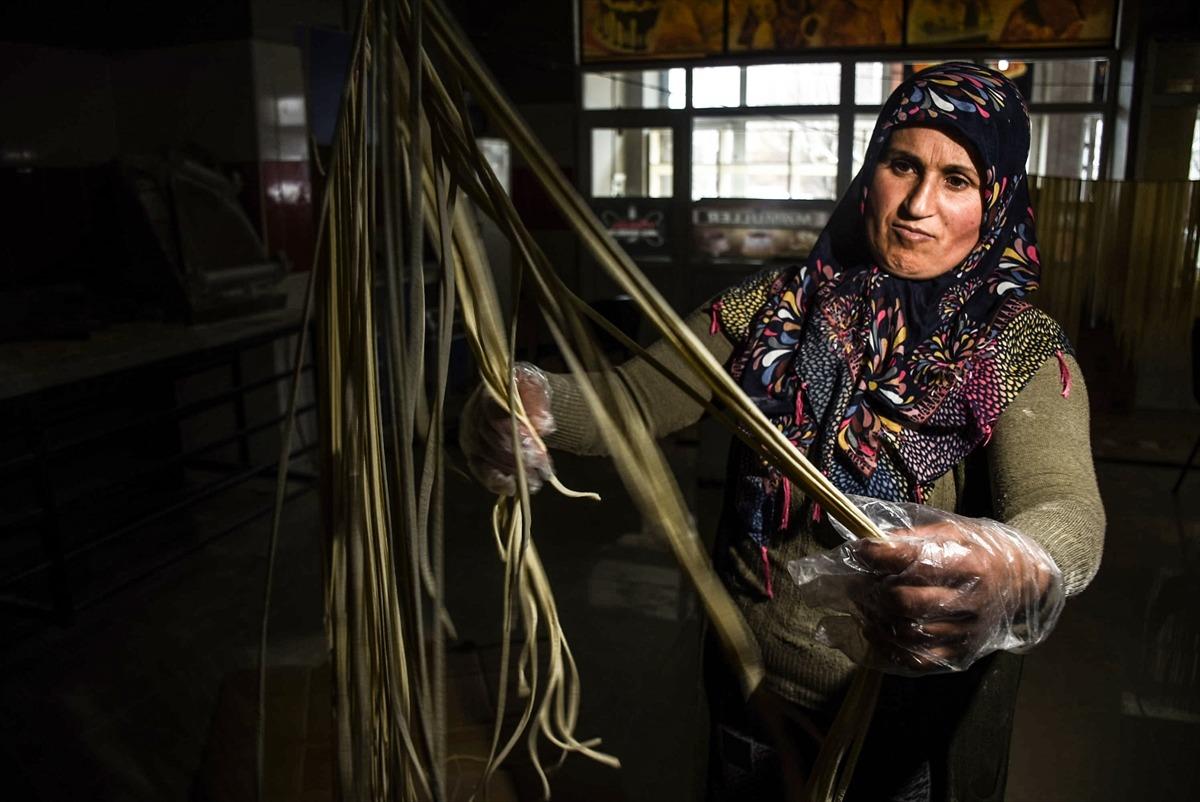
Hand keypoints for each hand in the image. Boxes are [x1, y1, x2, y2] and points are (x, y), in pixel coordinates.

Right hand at [459, 363, 555, 495]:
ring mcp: (469, 436)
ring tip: (534, 481)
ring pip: (485, 457)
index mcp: (487, 394)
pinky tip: (513, 488)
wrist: (521, 399)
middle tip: (541, 469)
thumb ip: (539, 403)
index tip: (539, 453)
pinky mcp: (472, 454)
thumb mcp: (538, 389)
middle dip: (517, 457)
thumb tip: (542, 426)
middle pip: (489, 439)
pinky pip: (480, 471)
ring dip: (511, 471)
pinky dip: (496, 482)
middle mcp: (472, 414)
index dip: (516, 436)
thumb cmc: (528, 393)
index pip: (495, 416)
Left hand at [788, 501, 1064, 674]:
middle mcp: (972, 602)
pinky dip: (888, 648)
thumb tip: (874, 542)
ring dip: (874, 619)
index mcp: (973, 565)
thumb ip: (916, 536)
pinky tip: (873, 630)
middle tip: (854, 582)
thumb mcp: (958, 530)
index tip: (860, 549)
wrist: (1026, 582)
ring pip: (908, 633)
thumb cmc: (984, 550)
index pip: (917, 562)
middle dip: (871, 591)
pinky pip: (918, 659)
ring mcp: (967, 632)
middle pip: (907, 602)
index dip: (880, 556)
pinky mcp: (962, 653)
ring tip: (859, 604)